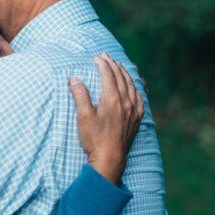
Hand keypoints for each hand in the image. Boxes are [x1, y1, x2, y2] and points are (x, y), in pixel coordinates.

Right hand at [69, 53, 144, 184]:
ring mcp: (133, 111)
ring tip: (119, 66)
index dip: (102, 64)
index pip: (108, 75)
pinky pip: (140, 100)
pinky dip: (136, 90)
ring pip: (131, 86)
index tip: (96, 58)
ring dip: (125, 74)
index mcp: (112, 99)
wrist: (110, 158)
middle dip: (113, 65)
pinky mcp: (136, 120)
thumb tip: (74, 79)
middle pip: (121, 77)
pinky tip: (135, 89)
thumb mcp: (83, 116)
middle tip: (106, 56)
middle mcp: (125, 102)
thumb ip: (80, 95)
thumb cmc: (94, 139)